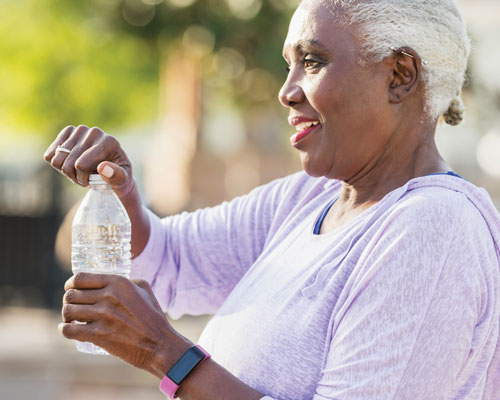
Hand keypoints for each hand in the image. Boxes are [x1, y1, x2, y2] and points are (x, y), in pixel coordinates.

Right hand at [43, 125, 134, 198]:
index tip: (92, 181)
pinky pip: (49, 154)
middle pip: (68, 164)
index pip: (81, 164)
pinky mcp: (68, 131)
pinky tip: (71, 163)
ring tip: (80, 171)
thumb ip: (116, 176)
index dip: (83, 178)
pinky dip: (57, 164)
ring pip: (56, 160)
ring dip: (66, 171)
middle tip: (86, 178)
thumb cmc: (119, 177)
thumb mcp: (123, 181)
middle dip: (75, 177)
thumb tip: (102, 167)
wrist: (113, 168)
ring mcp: (80, 130)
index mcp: (109, 142)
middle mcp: (94, 132)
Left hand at [60, 273, 191, 377]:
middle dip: (69, 301)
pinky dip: (64, 330)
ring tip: (71, 319)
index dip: (71, 283)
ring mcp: (102, 315)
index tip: (70, 288)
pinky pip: (69, 330)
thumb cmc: (153, 316)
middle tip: (73, 307)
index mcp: (118, 282)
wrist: (159, 344)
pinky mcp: (98, 335)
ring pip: (68, 311)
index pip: (80, 278)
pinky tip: (66, 329)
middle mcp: (108, 296)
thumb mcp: (144, 289)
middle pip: (72, 294)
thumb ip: (128, 281)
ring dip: (66, 315)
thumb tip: (111, 282)